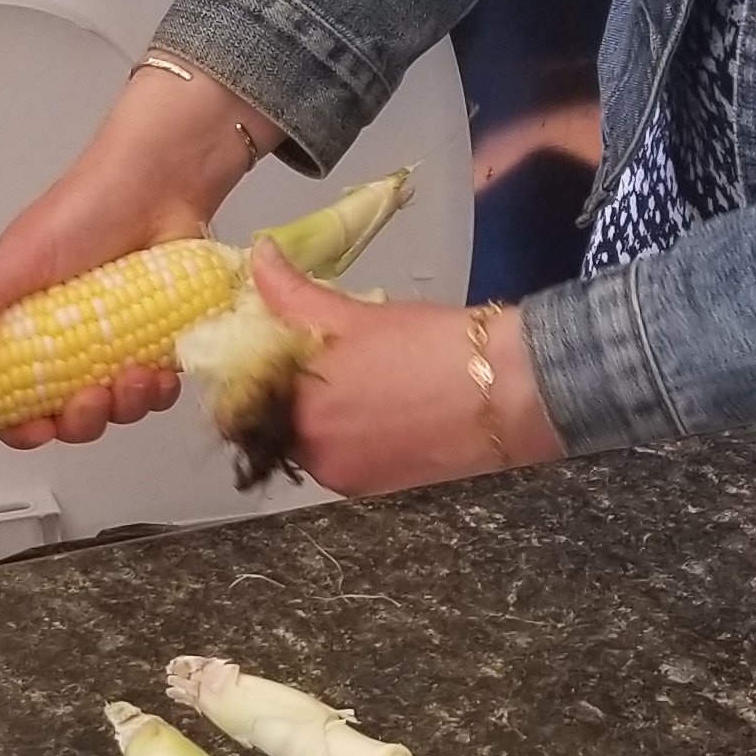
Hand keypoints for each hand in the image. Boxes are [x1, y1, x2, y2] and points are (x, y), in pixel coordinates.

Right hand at [0, 59, 286, 449]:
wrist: (163, 179)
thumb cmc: (86, 207)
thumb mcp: (23, 255)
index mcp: (20, 326)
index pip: (7, 398)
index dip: (17, 424)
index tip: (33, 428)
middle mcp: (65, 343)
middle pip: (64, 415)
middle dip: (79, 420)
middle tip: (91, 397)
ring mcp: (113, 344)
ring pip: (113, 408)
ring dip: (123, 405)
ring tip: (134, 374)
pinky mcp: (158, 341)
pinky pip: (155, 392)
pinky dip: (157, 390)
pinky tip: (160, 370)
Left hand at [243, 242, 563, 496]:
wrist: (508, 390)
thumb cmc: (435, 348)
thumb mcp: (355, 314)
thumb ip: (293, 292)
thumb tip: (259, 260)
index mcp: (295, 407)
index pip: (248, 396)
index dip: (264, 371)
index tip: (283, 353)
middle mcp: (313, 454)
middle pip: (281, 425)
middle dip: (297, 396)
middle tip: (334, 367)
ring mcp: (347, 480)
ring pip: (318, 447)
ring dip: (328, 421)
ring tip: (368, 388)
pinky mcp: (379, 495)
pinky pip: (351, 467)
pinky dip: (359, 444)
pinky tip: (387, 414)